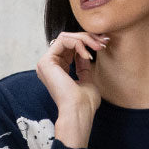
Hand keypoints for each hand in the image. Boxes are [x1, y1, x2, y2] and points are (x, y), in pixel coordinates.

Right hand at [36, 30, 106, 145]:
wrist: (79, 112)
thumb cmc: (85, 103)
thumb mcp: (87, 78)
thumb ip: (83, 65)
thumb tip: (86, 51)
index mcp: (56, 71)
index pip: (70, 47)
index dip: (87, 42)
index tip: (103, 44)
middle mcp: (48, 66)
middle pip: (68, 39)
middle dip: (88, 37)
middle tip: (103, 42)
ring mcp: (45, 64)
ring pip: (66, 37)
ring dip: (85, 39)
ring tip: (98, 47)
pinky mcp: (46, 62)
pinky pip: (64, 40)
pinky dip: (79, 43)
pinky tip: (88, 55)